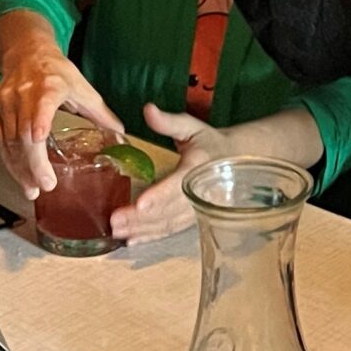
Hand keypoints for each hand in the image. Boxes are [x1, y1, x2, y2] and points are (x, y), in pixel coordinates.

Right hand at [0, 45, 122, 199]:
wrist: (26, 53)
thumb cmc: (56, 72)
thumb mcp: (82, 88)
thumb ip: (101, 113)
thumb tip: (121, 134)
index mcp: (50, 86)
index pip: (42, 105)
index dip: (39, 121)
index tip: (39, 137)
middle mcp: (23, 94)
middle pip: (24, 132)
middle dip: (33, 163)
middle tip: (44, 185)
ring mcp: (5, 101)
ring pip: (8, 141)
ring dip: (19, 168)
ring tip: (32, 188)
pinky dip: (8, 159)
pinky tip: (19, 173)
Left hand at [110, 105, 219, 244]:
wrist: (236, 159)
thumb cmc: (210, 142)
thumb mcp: (192, 127)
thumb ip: (169, 122)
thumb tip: (148, 110)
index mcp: (199, 167)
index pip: (178, 184)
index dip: (159, 195)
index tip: (140, 203)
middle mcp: (199, 193)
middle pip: (168, 210)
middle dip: (141, 218)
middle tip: (114, 222)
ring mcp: (196, 209)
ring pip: (168, 224)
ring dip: (142, 230)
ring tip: (116, 231)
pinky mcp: (191, 218)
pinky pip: (170, 230)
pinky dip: (151, 237)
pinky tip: (132, 240)